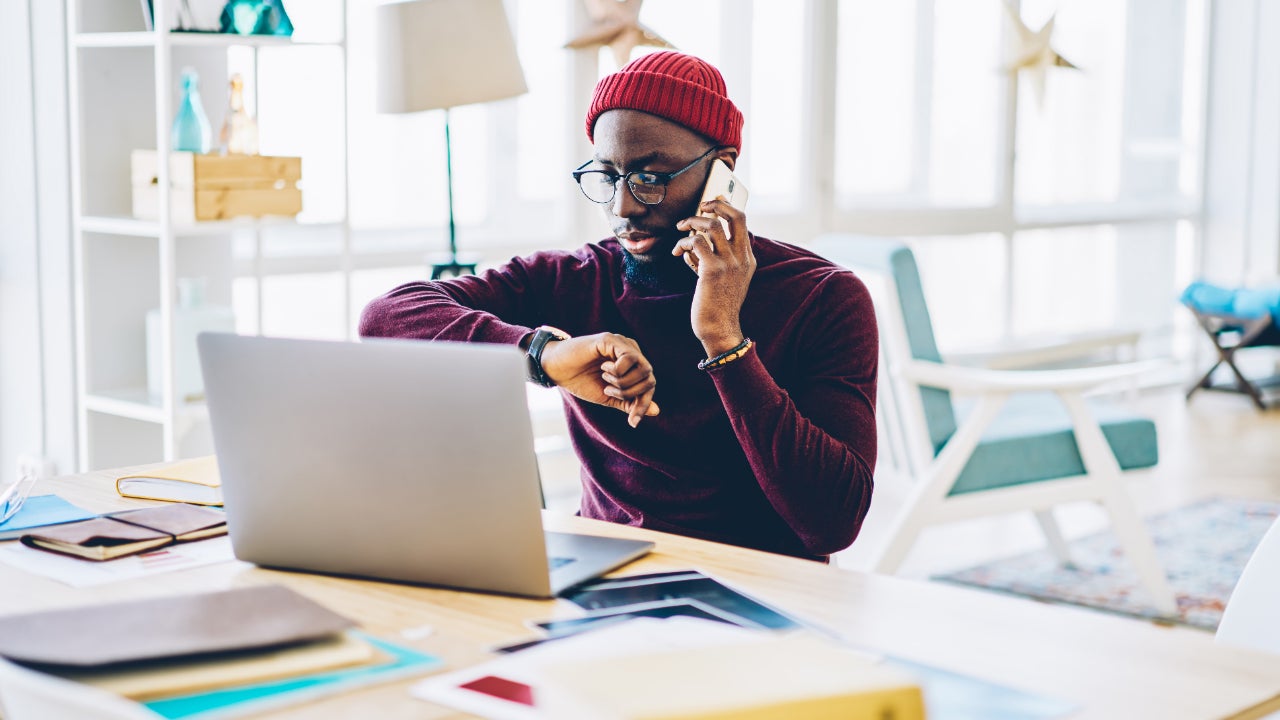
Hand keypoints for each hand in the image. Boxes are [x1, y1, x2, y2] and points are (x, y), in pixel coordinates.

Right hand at [540, 332, 659, 427]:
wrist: (556, 369)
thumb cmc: (581, 381)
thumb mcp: (609, 397)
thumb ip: (631, 402)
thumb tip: (656, 411)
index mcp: (632, 365)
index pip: (650, 385)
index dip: (643, 405)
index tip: (632, 422)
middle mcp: (631, 352)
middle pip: (650, 378)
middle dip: (630, 394)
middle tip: (609, 392)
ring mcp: (623, 344)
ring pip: (644, 368)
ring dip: (623, 383)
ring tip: (605, 380)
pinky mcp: (611, 340)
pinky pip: (629, 358)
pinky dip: (617, 371)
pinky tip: (603, 368)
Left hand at [673, 198, 755, 355]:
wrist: (719, 328)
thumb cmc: (717, 306)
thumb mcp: (724, 280)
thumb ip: (713, 260)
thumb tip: (693, 244)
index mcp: (748, 259)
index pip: (742, 223)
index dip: (727, 208)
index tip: (711, 205)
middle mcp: (742, 258)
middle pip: (736, 216)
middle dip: (717, 203)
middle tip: (701, 205)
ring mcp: (729, 263)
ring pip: (712, 225)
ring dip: (693, 221)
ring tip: (681, 227)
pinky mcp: (712, 270)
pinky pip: (696, 243)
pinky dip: (683, 242)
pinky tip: (677, 251)